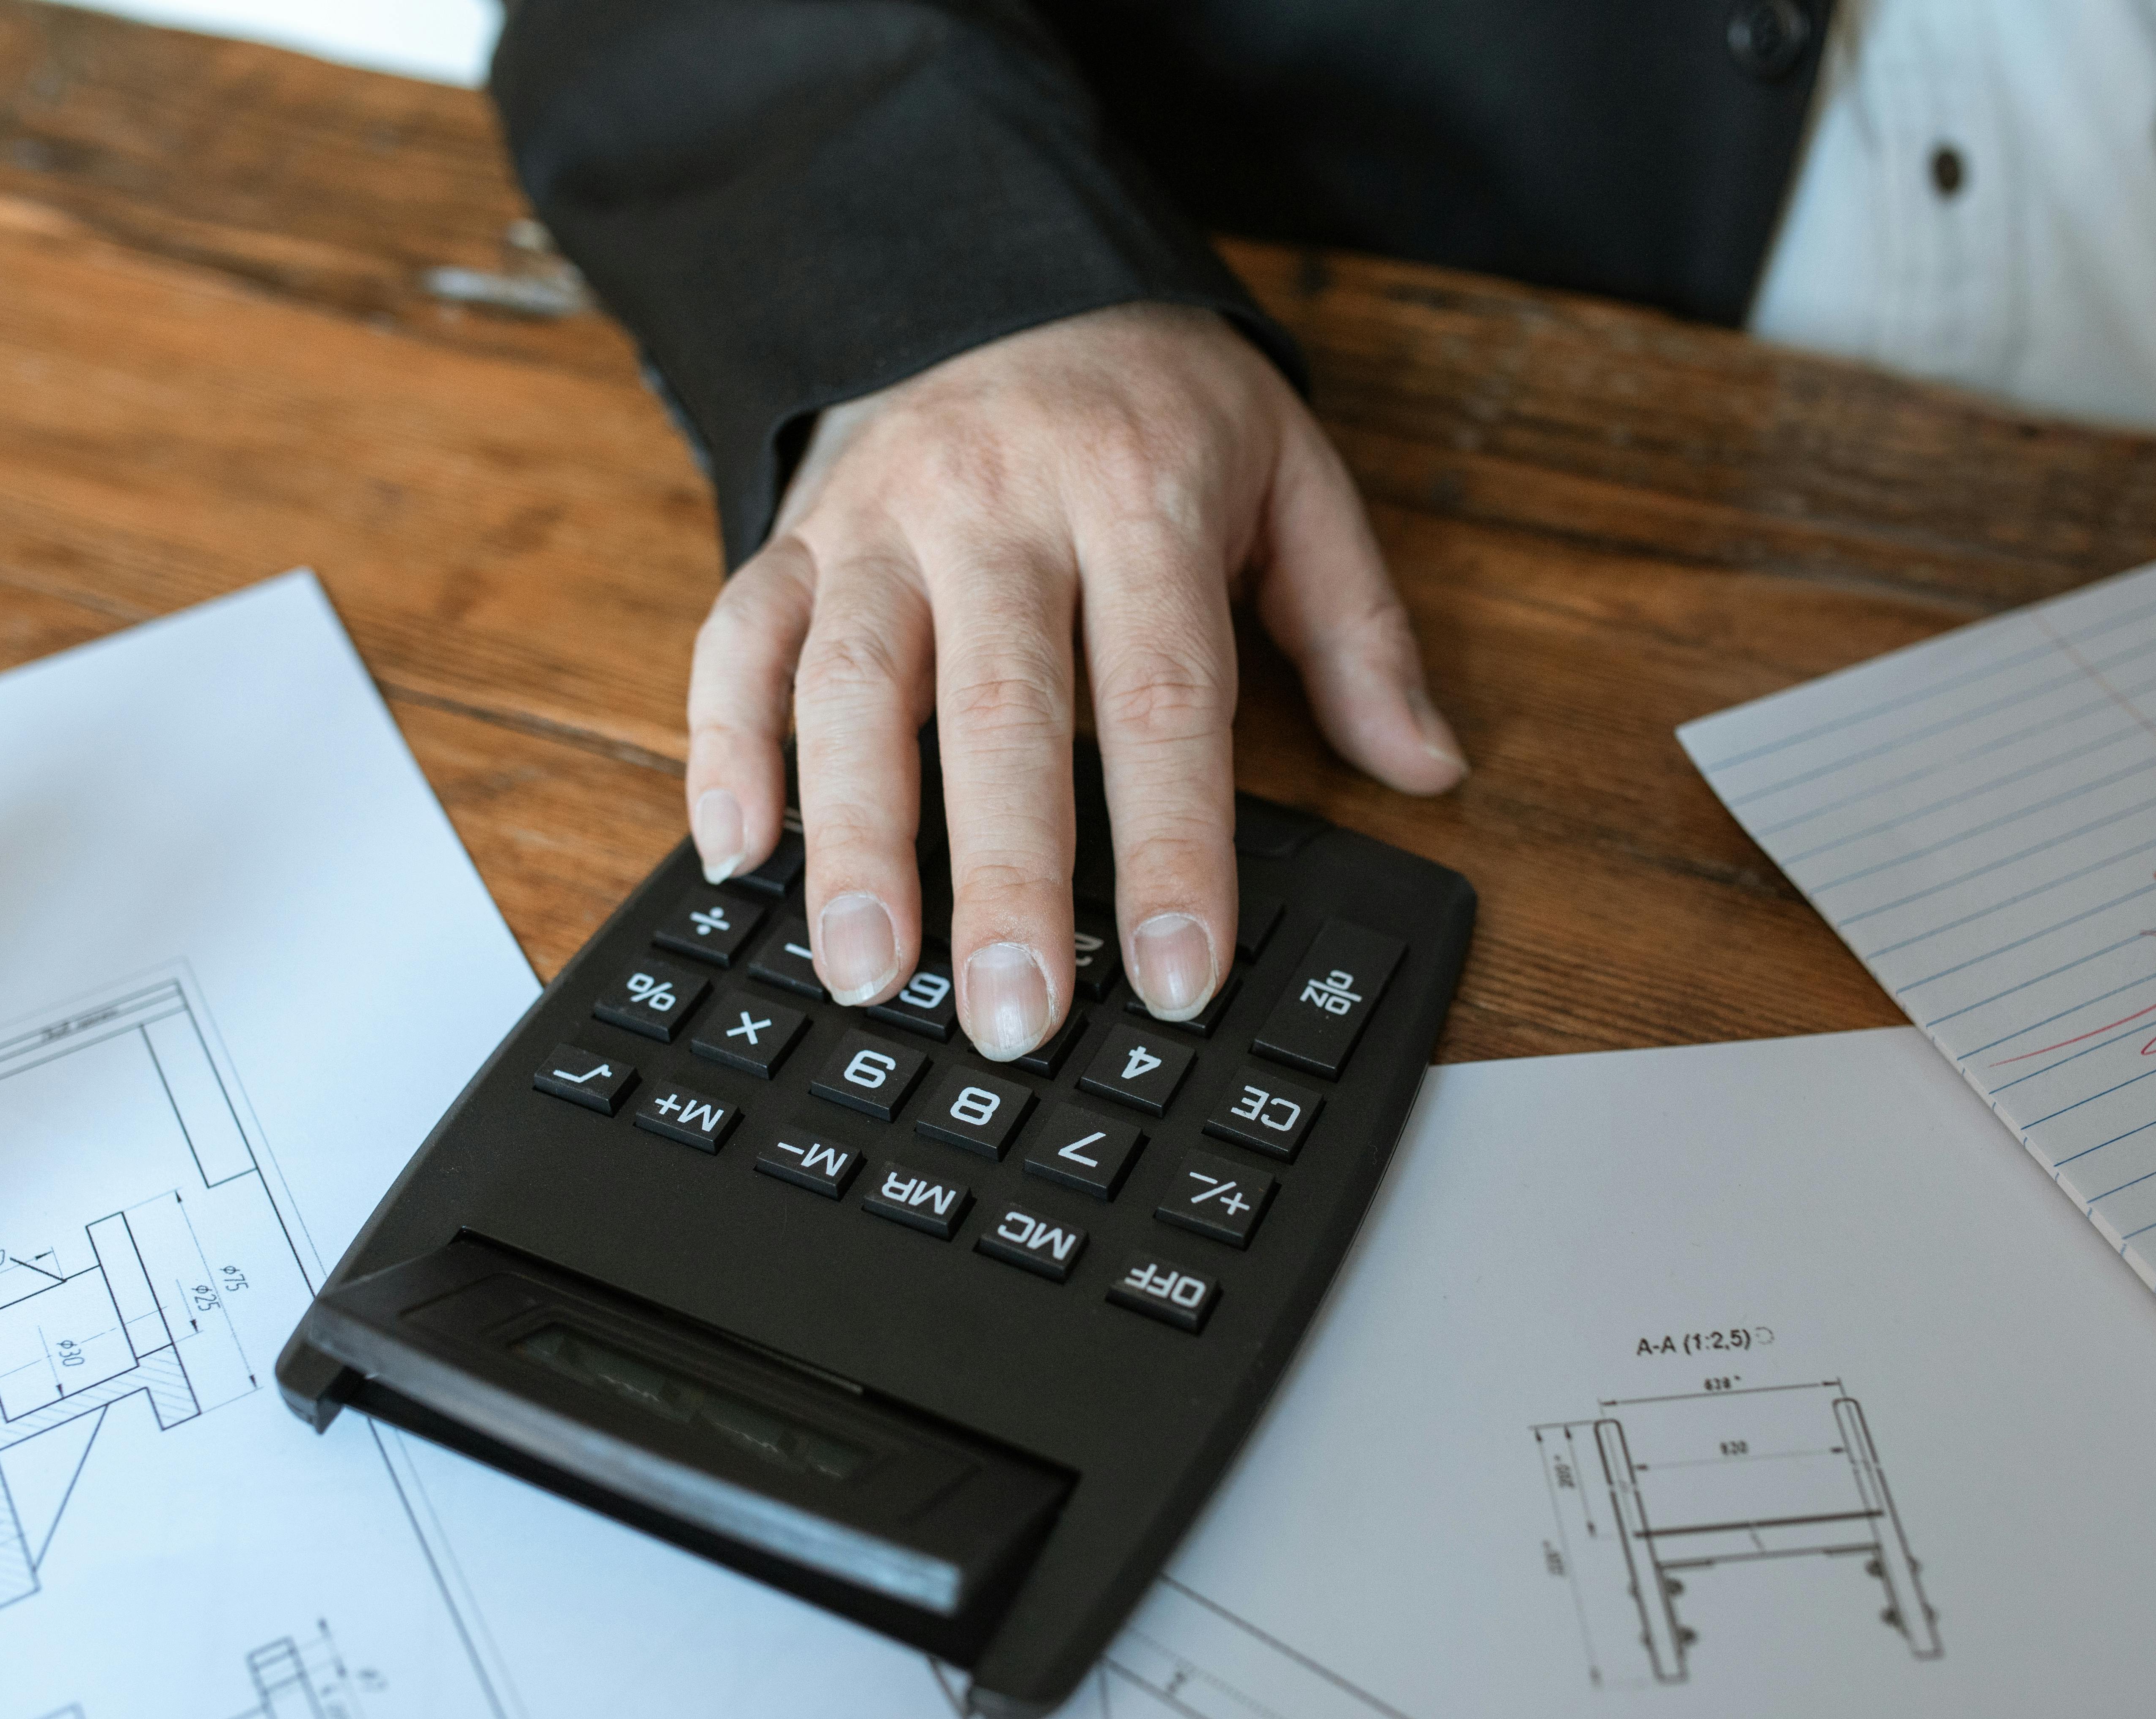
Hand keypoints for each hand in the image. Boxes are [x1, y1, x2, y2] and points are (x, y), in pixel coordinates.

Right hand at [683, 300, 1464, 1059]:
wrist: (1006, 268)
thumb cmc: (1156, 402)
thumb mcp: (1291, 474)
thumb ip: (1357, 628)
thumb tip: (1428, 768)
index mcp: (1139, 495)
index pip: (1162, 696)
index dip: (1173, 847)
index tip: (1178, 976)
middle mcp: (996, 506)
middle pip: (999, 710)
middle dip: (1004, 878)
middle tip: (1013, 1014)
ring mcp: (879, 519)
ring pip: (850, 685)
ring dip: (853, 838)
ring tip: (864, 971)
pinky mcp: (794, 530)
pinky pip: (738, 639)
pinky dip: (727, 746)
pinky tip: (737, 856)